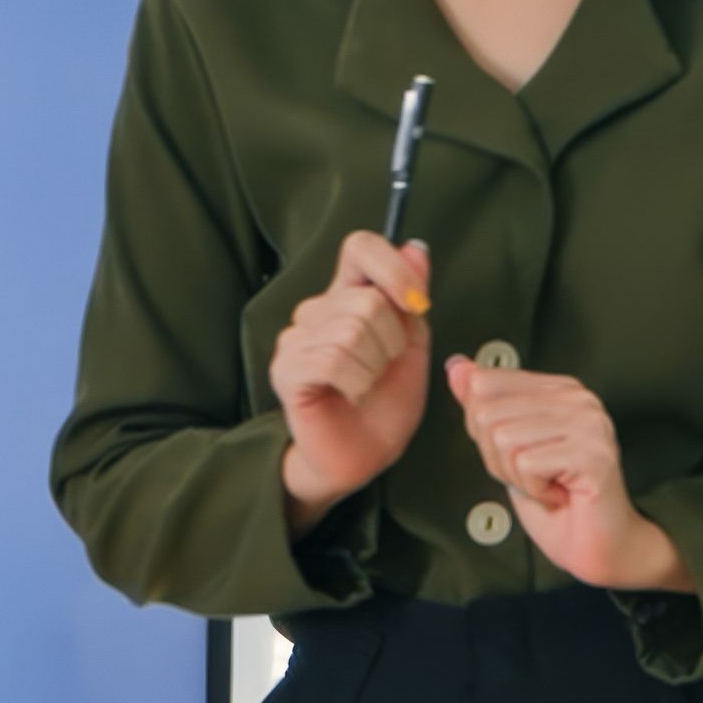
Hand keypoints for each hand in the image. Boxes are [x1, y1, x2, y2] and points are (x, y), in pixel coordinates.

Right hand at [267, 234, 435, 520]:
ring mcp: (295, 338)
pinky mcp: (286, 369)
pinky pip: (332, 360)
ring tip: (365, 384)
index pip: (360, 247)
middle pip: (367, 300)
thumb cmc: (385, 403)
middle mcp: (315, 310)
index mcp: (347, 296)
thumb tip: (416, 248)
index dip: (393, 268)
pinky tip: (351, 394)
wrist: (362, 455)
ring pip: (351, 329)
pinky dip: (356, 382)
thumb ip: (412, 298)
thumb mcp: (413, 345)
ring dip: (374, 365)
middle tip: (383, 368)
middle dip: (393, 340)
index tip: (416, 305)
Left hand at [447, 347, 684, 591]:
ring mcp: (589, 423)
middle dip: (497, 458)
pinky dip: (533, 490)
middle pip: (488, 413)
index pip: (484, 383)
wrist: (593, 545)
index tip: (518, 453)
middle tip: (533, 475)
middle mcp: (578, 399)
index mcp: (559, 389)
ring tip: (547, 483)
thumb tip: (457, 367)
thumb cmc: (557, 501)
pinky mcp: (592, 453)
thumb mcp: (506, 450)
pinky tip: (558, 493)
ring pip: (504, 438)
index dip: (484, 431)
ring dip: (516, 476)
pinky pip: (526, 464)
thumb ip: (484, 406)